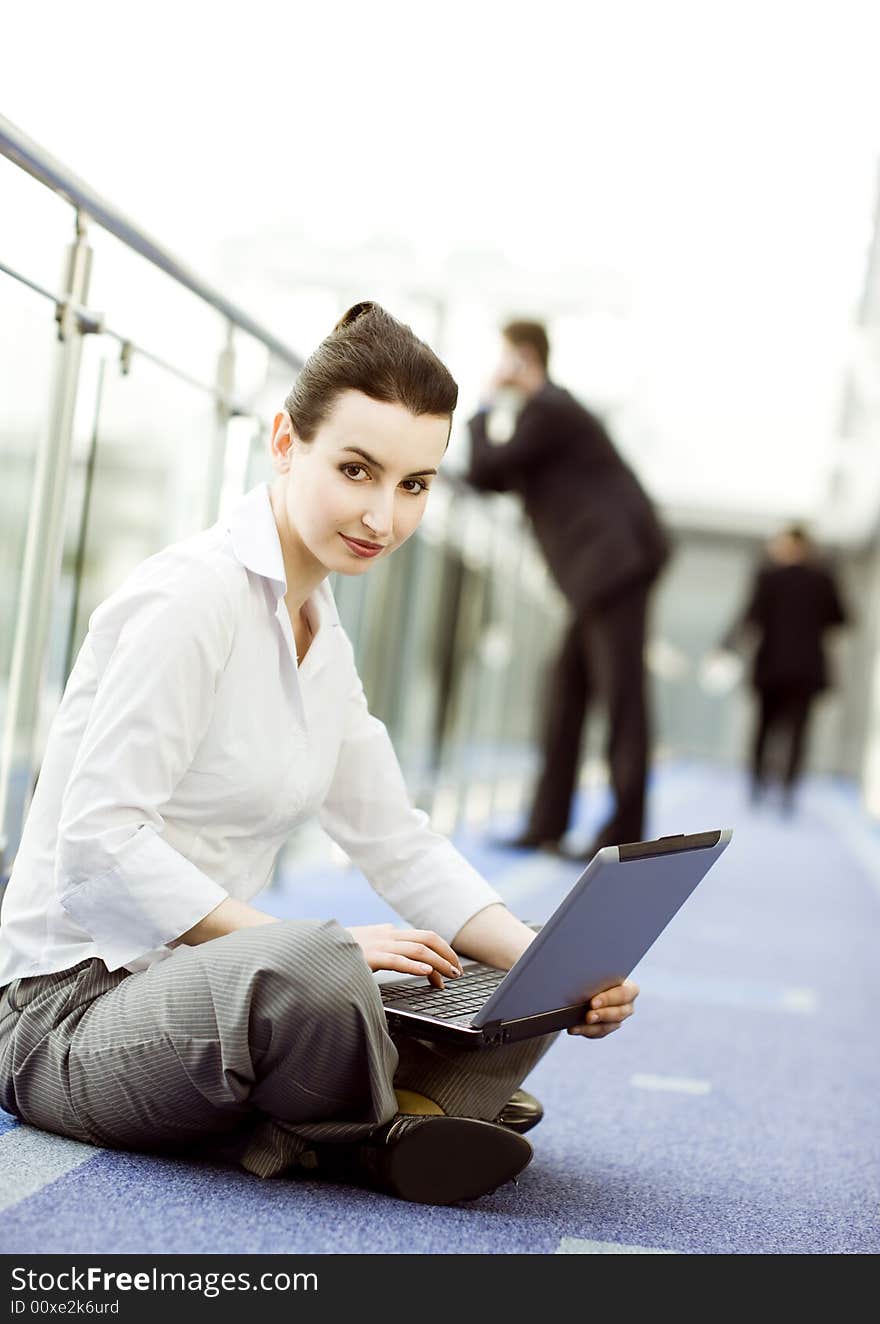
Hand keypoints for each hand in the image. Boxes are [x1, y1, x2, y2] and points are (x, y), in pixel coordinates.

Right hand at [346, 924, 462, 988]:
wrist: (313, 949)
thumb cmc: (338, 952)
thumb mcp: (365, 948)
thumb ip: (383, 950)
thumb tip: (403, 959)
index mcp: (387, 933)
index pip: (423, 938)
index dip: (441, 952)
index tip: (449, 969)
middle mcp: (386, 935)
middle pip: (427, 938)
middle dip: (447, 954)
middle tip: (457, 972)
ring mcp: (379, 944)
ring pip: (418, 948)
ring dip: (438, 962)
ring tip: (449, 976)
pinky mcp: (369, 956)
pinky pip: (396, 959)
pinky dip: (414, 965)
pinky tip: (426, 972)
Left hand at [567, 979, 638, 1038]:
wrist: (590, 982)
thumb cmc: (596, 973)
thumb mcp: (598, 973)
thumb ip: (595, 977)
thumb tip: (581, 978)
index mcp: (630, 988)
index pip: (623, 994)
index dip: (608, 999)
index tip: (593, 1003)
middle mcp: (627, 1005)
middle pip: (618, 1013)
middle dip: (601, 1015)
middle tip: (588, 1016)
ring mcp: (619, 1018)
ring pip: (608, 1026)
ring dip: (592, 1026)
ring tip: (576, 1025)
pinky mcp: (607, 1027)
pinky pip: (598, 1032)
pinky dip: (585, 1030)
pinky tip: (573, 1028)